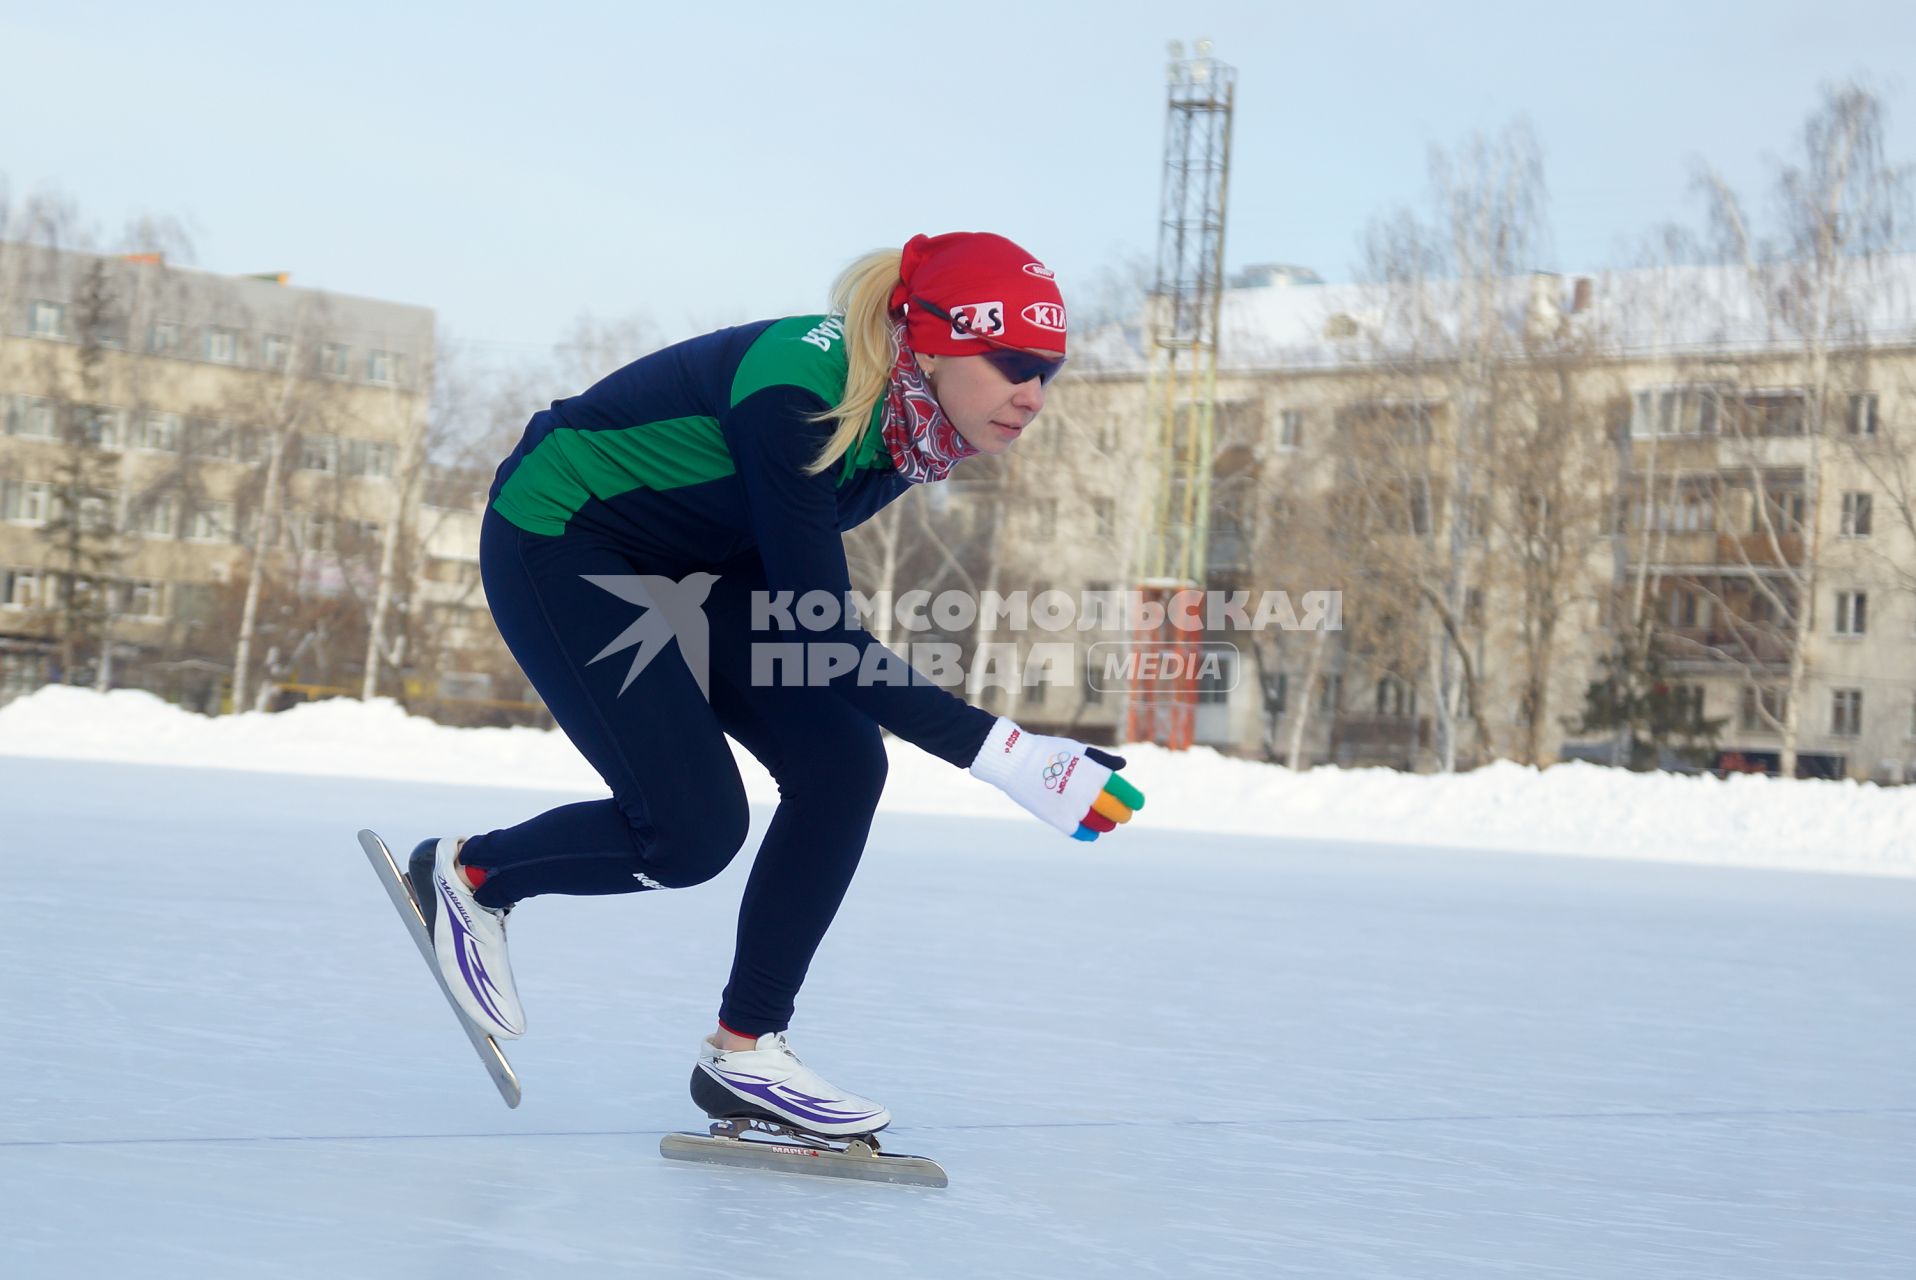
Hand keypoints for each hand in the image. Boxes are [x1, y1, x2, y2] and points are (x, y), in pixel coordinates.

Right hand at [967, 717, 1144, 841]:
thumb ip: (1102, 761)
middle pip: (1118, 812)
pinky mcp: (1060, 821)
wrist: (1015, 760)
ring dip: (1106, 824)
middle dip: (1122, 814)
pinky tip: (1090, 829)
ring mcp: (1075, 808)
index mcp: (1097, 772)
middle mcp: (1090, 791)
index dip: (1134, 801)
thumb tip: (1123, 767)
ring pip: (1103, 825)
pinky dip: (1090, 833)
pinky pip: (1085, 834)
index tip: (1136, 804)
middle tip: (1120, 814)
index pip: (1127, 793)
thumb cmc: (1048, 752)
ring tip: (1104, 820)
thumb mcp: (1078, 750)